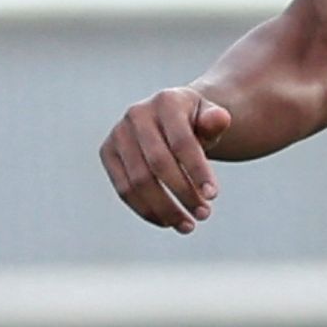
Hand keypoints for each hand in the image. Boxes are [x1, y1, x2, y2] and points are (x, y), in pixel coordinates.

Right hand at [102, 87, 231, 233]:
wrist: (171, 117)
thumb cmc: (197, 122)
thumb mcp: (211, 117)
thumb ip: (216, 120)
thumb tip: (220, 119)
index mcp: (166, 101)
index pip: (182, 142)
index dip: (197, 170)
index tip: (213, 196)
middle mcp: (137, 114)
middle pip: (158, 164)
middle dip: (183, 193)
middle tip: (204, 215)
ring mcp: (118, 133)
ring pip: (137, 181)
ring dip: (163, 208)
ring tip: (188, 225)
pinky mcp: (107, 152)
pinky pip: (123, 189)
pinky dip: (145, 210)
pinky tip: (167, 222)